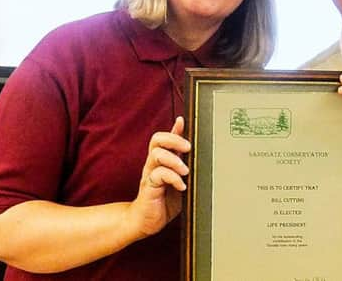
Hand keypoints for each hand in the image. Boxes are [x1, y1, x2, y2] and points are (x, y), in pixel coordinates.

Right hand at [128, 117, 190, 238]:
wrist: (145, 221)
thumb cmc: (164, 200)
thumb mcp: (179, 181)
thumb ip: (185, 166)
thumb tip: (196, 153)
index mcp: (161, 161)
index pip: (165, 138)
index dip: (174, 129)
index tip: (183, 121)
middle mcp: (153, 164)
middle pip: (157, 139)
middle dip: (174, 140)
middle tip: (188, 148)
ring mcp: (149, 174)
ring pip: (157, 154)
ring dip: (174, 160)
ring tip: (185, 171)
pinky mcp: (149, 187)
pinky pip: (158, 175)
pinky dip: (173, 178)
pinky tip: (181, 186)